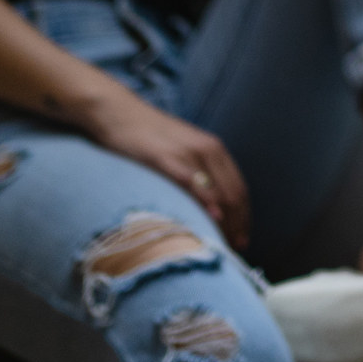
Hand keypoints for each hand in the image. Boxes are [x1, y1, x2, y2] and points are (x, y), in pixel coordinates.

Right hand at [80, 83, 251, 248]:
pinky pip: (191, 182)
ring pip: (217, 191)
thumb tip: (207, 206)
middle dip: (238, 225)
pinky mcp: (165, 158)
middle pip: (233, 194)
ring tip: (223, 244)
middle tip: (235, 249)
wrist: (118, 112)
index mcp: (214, 148)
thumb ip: (197, 171)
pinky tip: (212, 217)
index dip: (244, 217)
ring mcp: (187, 153)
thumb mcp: (181, 150)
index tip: (242, 239)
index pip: (239, 188)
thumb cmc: (148, 136)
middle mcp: (207, 149)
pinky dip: (205, 201)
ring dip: (225, 222)